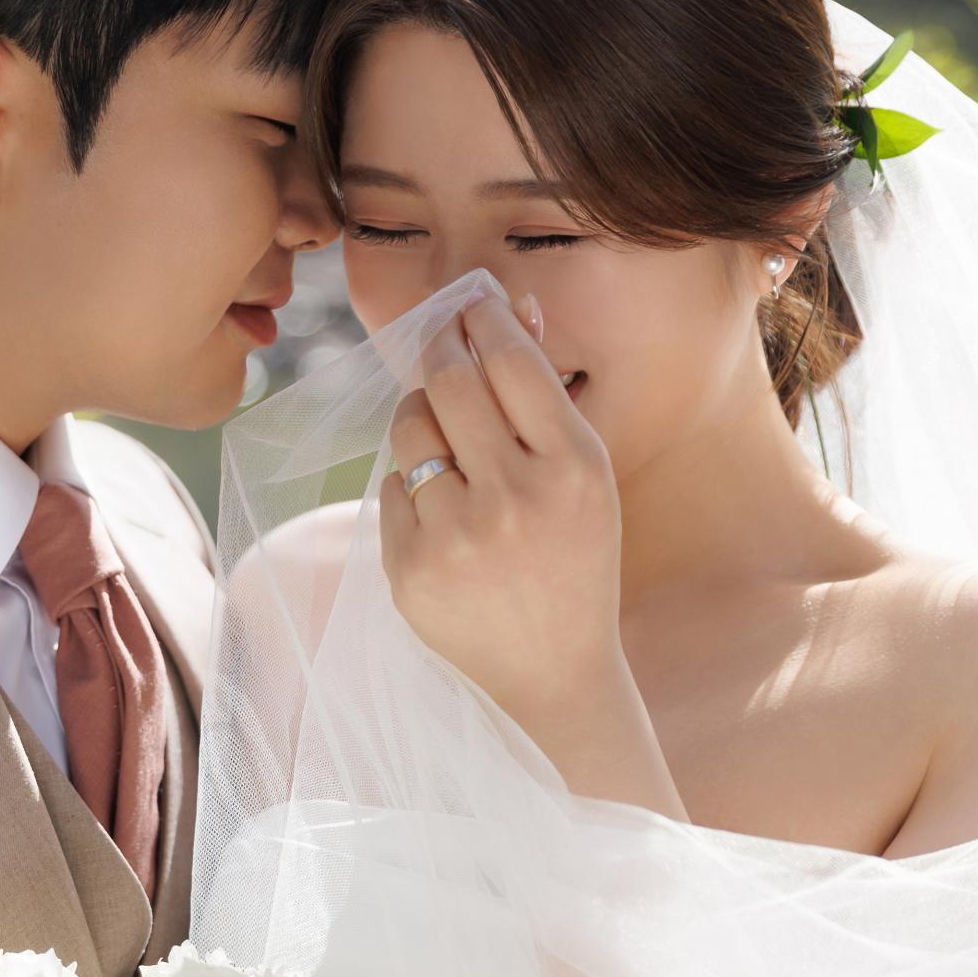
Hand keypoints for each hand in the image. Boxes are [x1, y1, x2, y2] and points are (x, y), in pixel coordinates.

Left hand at [380, 287, 622, 725]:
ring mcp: (457, 536)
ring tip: (444, 432)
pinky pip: (391, 485)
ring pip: (411, 426)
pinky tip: (442, 509)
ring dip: (420, 413)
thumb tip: (510, 304)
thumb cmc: (573, 559)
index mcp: (573, 469)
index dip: (484, 320)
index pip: (512, 362)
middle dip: (442, 348)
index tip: (471, 306)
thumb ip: (545, 395)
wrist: (552, 672)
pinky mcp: (410, 568)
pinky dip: (411, 483)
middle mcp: (515, 498)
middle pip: (452, 381)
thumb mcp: (585, 477)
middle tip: (442, 340)